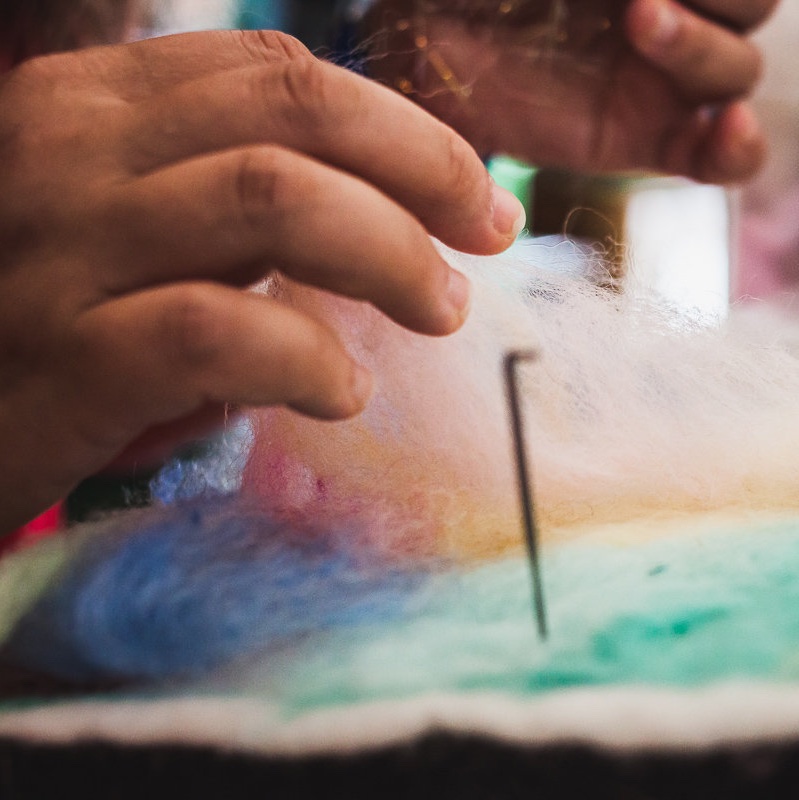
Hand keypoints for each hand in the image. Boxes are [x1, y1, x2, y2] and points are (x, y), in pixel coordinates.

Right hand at [0, 29, 524, 533]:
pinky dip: (306, 359)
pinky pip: (221, 330)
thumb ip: (227, 201)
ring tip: (436, 312)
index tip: (472, 195)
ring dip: (389, 257)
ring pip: (273, 200)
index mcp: (96, 105)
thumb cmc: (56, 325)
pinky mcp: (66, 355)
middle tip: (486, 236)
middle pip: (294, 113)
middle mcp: (72, 150)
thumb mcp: (134, 231)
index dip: (402, 131)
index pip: (280, 76)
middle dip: (423, 171)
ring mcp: (63, 247)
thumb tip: (379, 222)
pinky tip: (342, 393)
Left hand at [365, 0, 775, 181]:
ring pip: (738, 73)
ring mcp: (657, 87)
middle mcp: (667, 27)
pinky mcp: (642, 145)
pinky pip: (719, 160)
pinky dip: (737, 150)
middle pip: (750, 13)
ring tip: (639, 24)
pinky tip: (724, 129)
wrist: (426, 51)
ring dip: (703, 48)